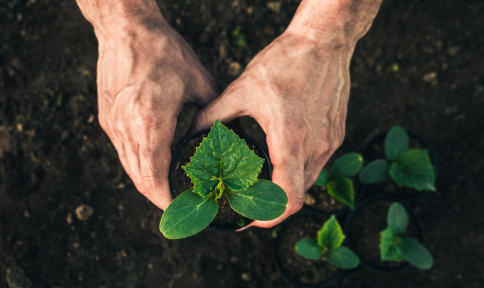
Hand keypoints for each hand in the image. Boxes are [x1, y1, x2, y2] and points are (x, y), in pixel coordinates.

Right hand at [77, 1, 217, 209]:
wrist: (125, 28)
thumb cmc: (164, 50)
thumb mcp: (200, 82)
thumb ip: (212, 116)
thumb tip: (226, 137)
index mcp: (151, 122)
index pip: (154, 178)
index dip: (168, 201)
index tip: (184, 209)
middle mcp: (127, 129)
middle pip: (140, 180)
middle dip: (160, 197)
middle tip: (181, 203)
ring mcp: (113, 125)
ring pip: (129, 168)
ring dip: (149, 182)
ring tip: (170, 188)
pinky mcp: (107, 118)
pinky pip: (123, 151)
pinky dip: (140, 164)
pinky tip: (156, 163)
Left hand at [193, 31, 354, 227]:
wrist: (324, 41)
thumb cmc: (285, 62)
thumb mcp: (242, 89)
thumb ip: (215, 115)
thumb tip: (194, 132)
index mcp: (290, 141)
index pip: (287, 199)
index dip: (268, 217)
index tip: (250, 219)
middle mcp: (315, 147)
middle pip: (296, 197)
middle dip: (272, 206)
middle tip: (248, 202)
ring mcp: (329, 142)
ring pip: (308, 182)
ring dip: (286, 188)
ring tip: (263, 183)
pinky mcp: (336, 134)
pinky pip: (317, 164)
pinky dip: (298, 170)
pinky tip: (281, 159)